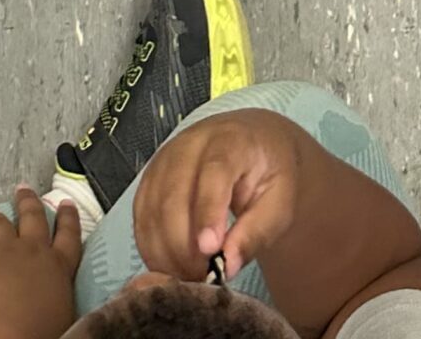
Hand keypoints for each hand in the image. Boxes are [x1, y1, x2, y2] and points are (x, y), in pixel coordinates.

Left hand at [0, 187, 82, 338]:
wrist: (8, 333)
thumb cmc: (40, 331)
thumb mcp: (64, 312)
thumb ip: (60, 293)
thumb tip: (59, 294)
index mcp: (59, 267)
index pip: (69, 235)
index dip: (68, 217)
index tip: (66, 204)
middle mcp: (35, 250)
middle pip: (33, 216)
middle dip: (29, 201)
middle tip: (24, 190)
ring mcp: (7, 250)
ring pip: (1, 221)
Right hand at [132, 113, 305, 281]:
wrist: (254, 144)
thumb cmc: (270, 174)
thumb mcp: (279, 202)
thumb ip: (256, 233)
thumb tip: (227, 266)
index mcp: (230, 141)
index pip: (213, 173)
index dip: (208, 212)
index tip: (210, 251)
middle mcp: (190, 143)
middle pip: (173, 195)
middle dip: (183, 245)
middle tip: (202, 278)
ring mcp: (165, 158)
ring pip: (151, 209)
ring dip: (164, 251)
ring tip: (189, 277)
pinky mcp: (150, 176)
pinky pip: (141, 216)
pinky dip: (151, 247)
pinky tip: (170, 266)